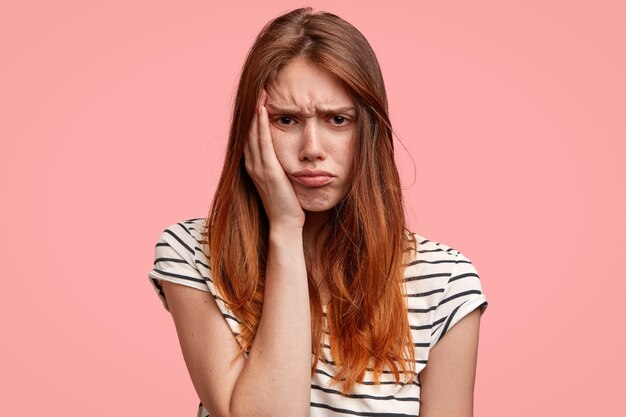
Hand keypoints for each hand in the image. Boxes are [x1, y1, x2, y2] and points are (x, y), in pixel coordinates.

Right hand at [244, 90, 304, 227]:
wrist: (286, 223)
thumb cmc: (288, 203)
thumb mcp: (282, 179)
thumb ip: (280, 164)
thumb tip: (289, 152)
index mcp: (254, 165)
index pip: (252, 135)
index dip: (253, 116)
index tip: (259, 98)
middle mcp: (252, 164)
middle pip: (249, 130)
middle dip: (253, 108)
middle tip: (258, 87)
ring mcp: (258, 167)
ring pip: (254, 133)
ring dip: (256, 111)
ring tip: (260, 92)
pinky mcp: (268, 170)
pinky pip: (263, 142)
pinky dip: (262, 125)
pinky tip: (263, 110)